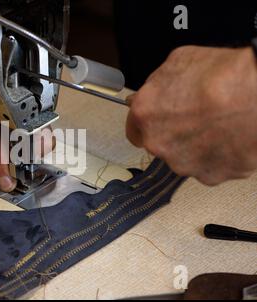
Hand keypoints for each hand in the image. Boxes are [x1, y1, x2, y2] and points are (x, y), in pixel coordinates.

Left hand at [126, 46, 256, 185]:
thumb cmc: (222, 75)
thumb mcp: (179, 62)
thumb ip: (157, 84)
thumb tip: (148, 93)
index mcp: (145, 115)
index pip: (134, 129)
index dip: (148, 123)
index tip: (158, 120)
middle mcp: (158, 144)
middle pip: (160, 144)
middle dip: (174, 133)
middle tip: (196, 117)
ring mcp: (183, 164)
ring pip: (184, 158)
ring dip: (195, 146)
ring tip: (218, 126)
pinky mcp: (209, 176)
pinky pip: (208, 168)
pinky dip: (216, 157)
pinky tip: (229, 139)